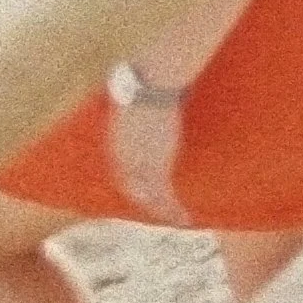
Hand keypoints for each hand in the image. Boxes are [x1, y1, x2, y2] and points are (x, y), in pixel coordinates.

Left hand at [108, 95, 194, 225]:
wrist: (152, 85)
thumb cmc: (142, 82)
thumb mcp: (132, 99)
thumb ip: (134, 109)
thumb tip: (140, 101)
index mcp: (116, 142)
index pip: (122, 172)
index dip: (133, 183)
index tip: (144, 192)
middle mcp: (124, 159)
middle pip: (133, 189)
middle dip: (147, 201)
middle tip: (162, 211)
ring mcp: (140, 166)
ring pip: (151, 198)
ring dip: (164, 212)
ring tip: (179, 220)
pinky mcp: (158, 169)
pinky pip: (166, 198)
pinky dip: (174, 211)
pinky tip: (186, 218)